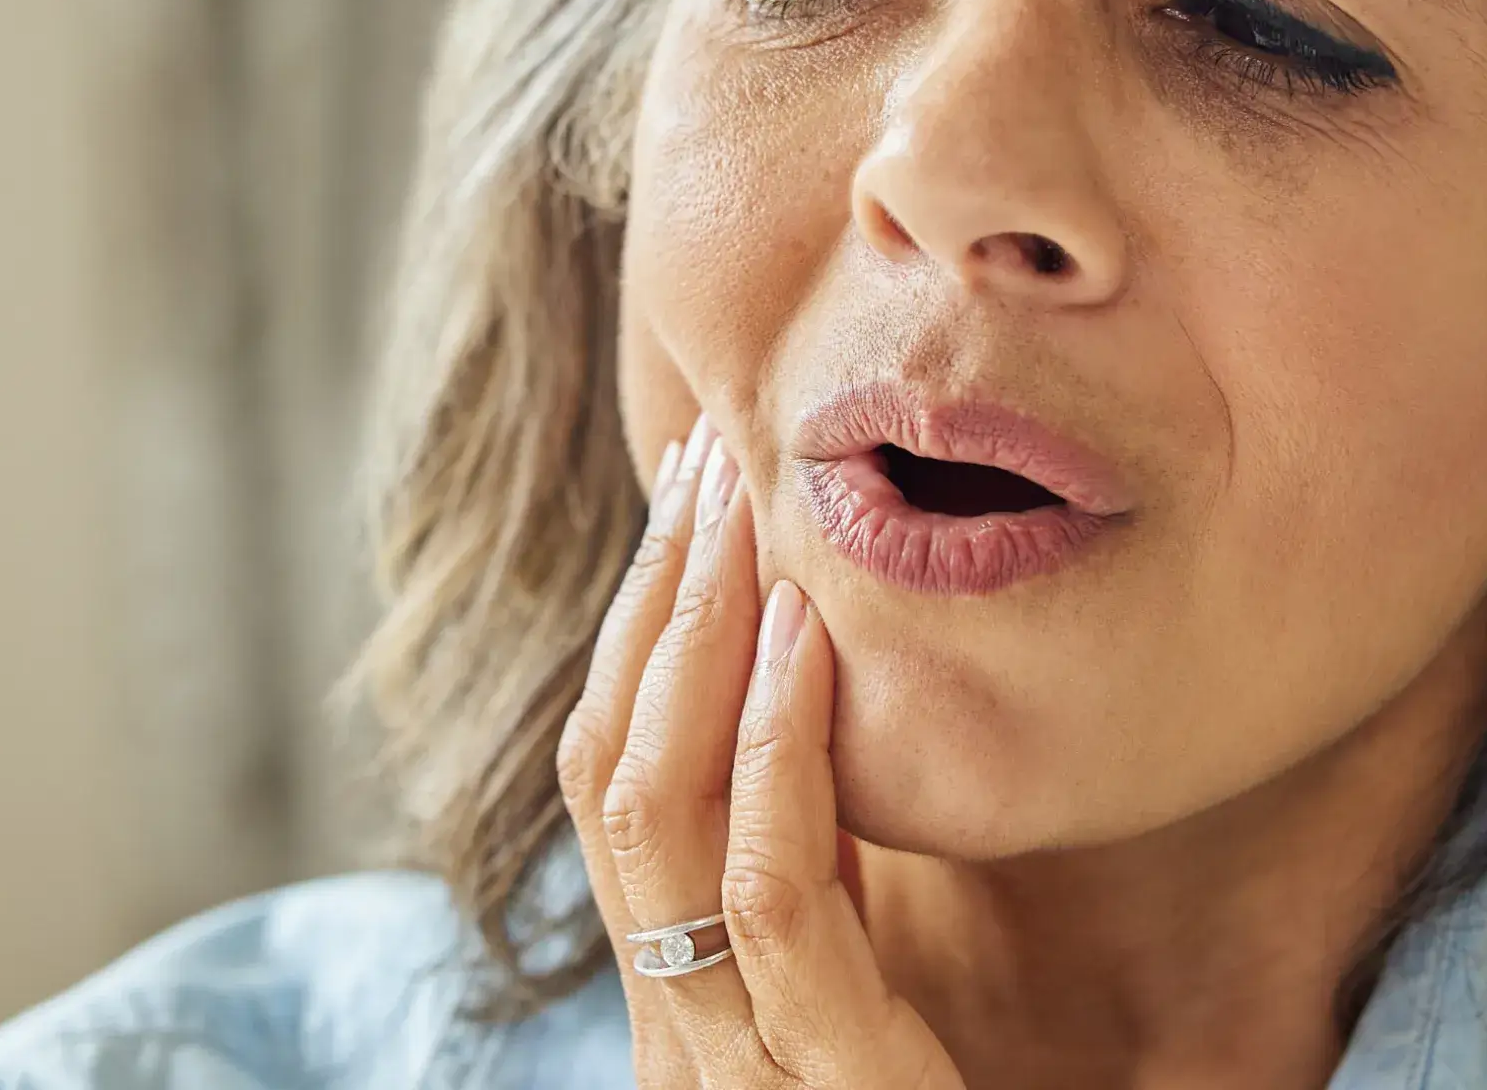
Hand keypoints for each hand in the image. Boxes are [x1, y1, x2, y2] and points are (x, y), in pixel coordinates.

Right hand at [556, 417, 965, 1087]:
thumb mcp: (879, 1000)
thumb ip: (833, 891)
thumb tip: (820, 721)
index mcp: (683, 1009)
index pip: (610, 788)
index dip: (631, 637)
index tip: (688, 500)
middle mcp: (677, 1038)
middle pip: (606, 779)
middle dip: (649, 606)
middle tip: (705, 458)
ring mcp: (733, 1071)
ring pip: (652, 819)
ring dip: (693, 641)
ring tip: (743, 511)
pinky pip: (770, 903)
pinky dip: (777, 756)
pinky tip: (804, 646)